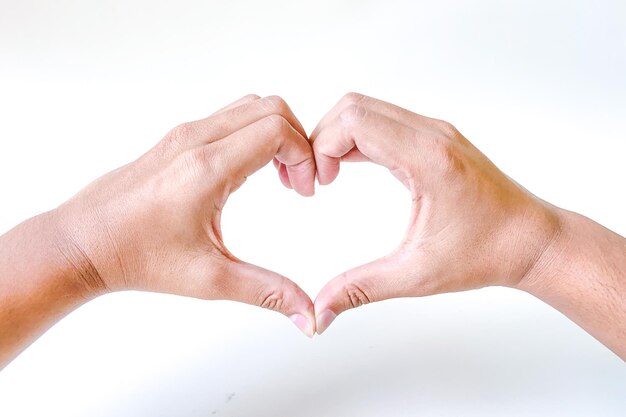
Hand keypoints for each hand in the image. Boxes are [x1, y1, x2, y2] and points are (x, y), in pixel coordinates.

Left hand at [52, 95, 316, 335]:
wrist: (82, 243)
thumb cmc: (136, 257)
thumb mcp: (209, 280)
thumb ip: (267, 292)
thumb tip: (307, 315)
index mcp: (207, 168)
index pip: (277, 130)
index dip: (305, 156)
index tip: (305, 190)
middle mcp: (196, 140)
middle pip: (270, 107)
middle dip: (298, 141)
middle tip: (298, 183)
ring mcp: (184, 135)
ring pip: (250, 107)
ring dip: (277, 135)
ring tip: (280, 178)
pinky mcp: (177, 139)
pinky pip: (229, 118)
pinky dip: (255, 135)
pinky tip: (251, 174)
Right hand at [310, 93, 561, 333]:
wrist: (533, 241)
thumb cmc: (487, 254)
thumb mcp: (417, 275)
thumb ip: (361, 289)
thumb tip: (321, 310)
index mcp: (428, 159)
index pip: (354, 121)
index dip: (320, 148)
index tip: (318, 185)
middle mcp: (432, 134)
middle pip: (354, 106)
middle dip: (321, 138)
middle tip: (316, 179)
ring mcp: (436, 132)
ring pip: (368, 109)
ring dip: (338, 135)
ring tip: (328, 174)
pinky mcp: (437, 138)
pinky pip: (385, 120)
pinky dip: (358, 137)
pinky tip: (349, 167)